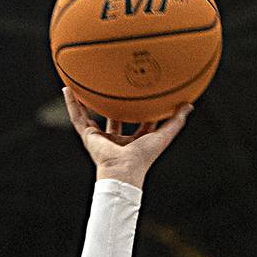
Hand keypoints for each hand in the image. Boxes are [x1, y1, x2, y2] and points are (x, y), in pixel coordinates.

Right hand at [62, 88, 190, 187]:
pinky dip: (71, 104)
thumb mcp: (163, 135)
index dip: (142, 109)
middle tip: (112, 90)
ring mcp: (99, 138)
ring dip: (85, 103)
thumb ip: (176, 121)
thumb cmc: (143, 158)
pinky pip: (77, 117)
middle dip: (112, 107)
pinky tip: (67, 89)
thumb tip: (189, 105)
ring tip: (80, 87)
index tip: (144, 95)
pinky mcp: (88, 136)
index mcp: (132, 141)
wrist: (123, 170)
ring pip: (90, 116)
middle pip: (113, 118)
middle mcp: (115, 139)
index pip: (138, 122)